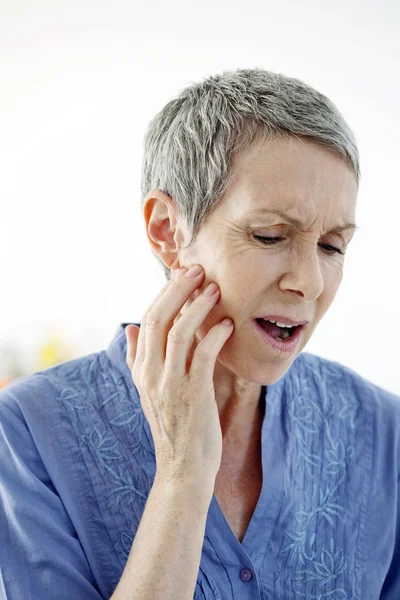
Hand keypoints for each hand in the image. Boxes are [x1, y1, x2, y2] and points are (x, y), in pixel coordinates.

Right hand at [125, 265, 233, 485]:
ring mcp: (170, 384)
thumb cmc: (174, 425)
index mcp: (141, 369)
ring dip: (198, 306)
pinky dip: (214, 335)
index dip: (166, 293)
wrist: (183, 468)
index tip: (184, 274)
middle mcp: (151, 373)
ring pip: (179, 331)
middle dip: (178, 289)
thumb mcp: (149, 390)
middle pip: (158, 318)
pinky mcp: (193, 394)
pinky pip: (202, 355)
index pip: (148, 319)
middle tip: (198, 269)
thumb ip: (139, 357)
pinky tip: (227, 324)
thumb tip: (130, 327)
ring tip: (215, 288)